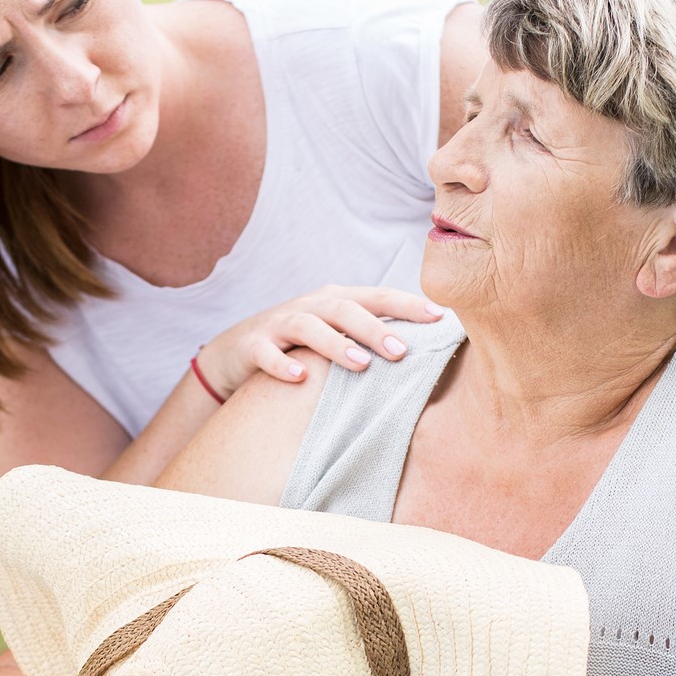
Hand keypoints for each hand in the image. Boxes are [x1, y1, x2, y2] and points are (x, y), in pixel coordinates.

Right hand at [195, 285, 445, 398]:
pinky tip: (301, 378)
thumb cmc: (300, 346)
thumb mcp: (335, 335)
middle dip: (375, 329)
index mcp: (336, 301)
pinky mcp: (252, 346)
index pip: (378, 297)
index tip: (440, 317)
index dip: (408, 304)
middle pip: (345, 310)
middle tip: (402, 352)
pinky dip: (283, 364)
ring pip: (308, 327)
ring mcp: (279, 324)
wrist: (234, 351)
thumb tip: (424, 353)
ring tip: (360, 365)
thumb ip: (370, 338)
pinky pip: (267, 354)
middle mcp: (310, 306)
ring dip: (335, 344)